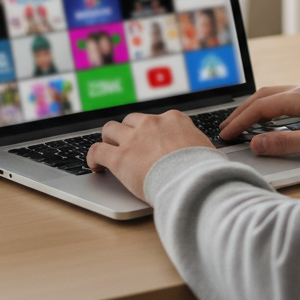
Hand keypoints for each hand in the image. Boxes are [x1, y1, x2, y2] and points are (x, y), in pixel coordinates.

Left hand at [86, 110, 213, 201]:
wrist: (193, 180)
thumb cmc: (204, 169)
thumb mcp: (206, 149)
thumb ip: (197, 147)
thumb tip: (204, 156)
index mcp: (174, 120)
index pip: (157, 119)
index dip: (152, 131)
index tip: (152, 141)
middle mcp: (151, 124)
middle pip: (132, 120)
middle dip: (128, 131)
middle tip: (128, 145)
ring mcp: (133, 139)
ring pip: (110, 129)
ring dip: (109, 139)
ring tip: (108, 151)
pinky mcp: (119, 157)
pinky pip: (97, 151)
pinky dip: (93, 157)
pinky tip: (95, 165)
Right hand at [218, 84, 299, 156]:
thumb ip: (285, 143)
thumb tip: (255, 143)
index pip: (260, 107)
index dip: (240, 121)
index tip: (226, 134)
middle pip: (264, 96)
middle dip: (243, 111)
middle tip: (226, 128)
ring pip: (276, 96)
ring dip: (257, 109)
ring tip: (243, 124)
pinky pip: (288, 99)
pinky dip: (272, 109)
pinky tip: (272, 121)